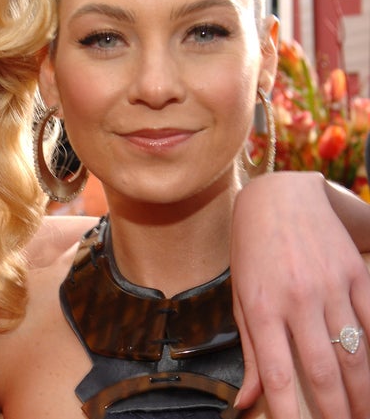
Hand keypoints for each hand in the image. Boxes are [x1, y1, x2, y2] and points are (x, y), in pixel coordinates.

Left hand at [231, 171, 369, 417]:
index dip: (288, 412)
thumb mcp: (239, 297)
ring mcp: (330, 286)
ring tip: (363, 414)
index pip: (277, 373)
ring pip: (356, 355)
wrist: (278, 198)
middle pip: (324, 372)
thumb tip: (245, 401)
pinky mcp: (355, 273)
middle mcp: (296, 300)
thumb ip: (250, 352)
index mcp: (260, 308)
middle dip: (337, 412)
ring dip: (364, 394)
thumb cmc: (251, 252)